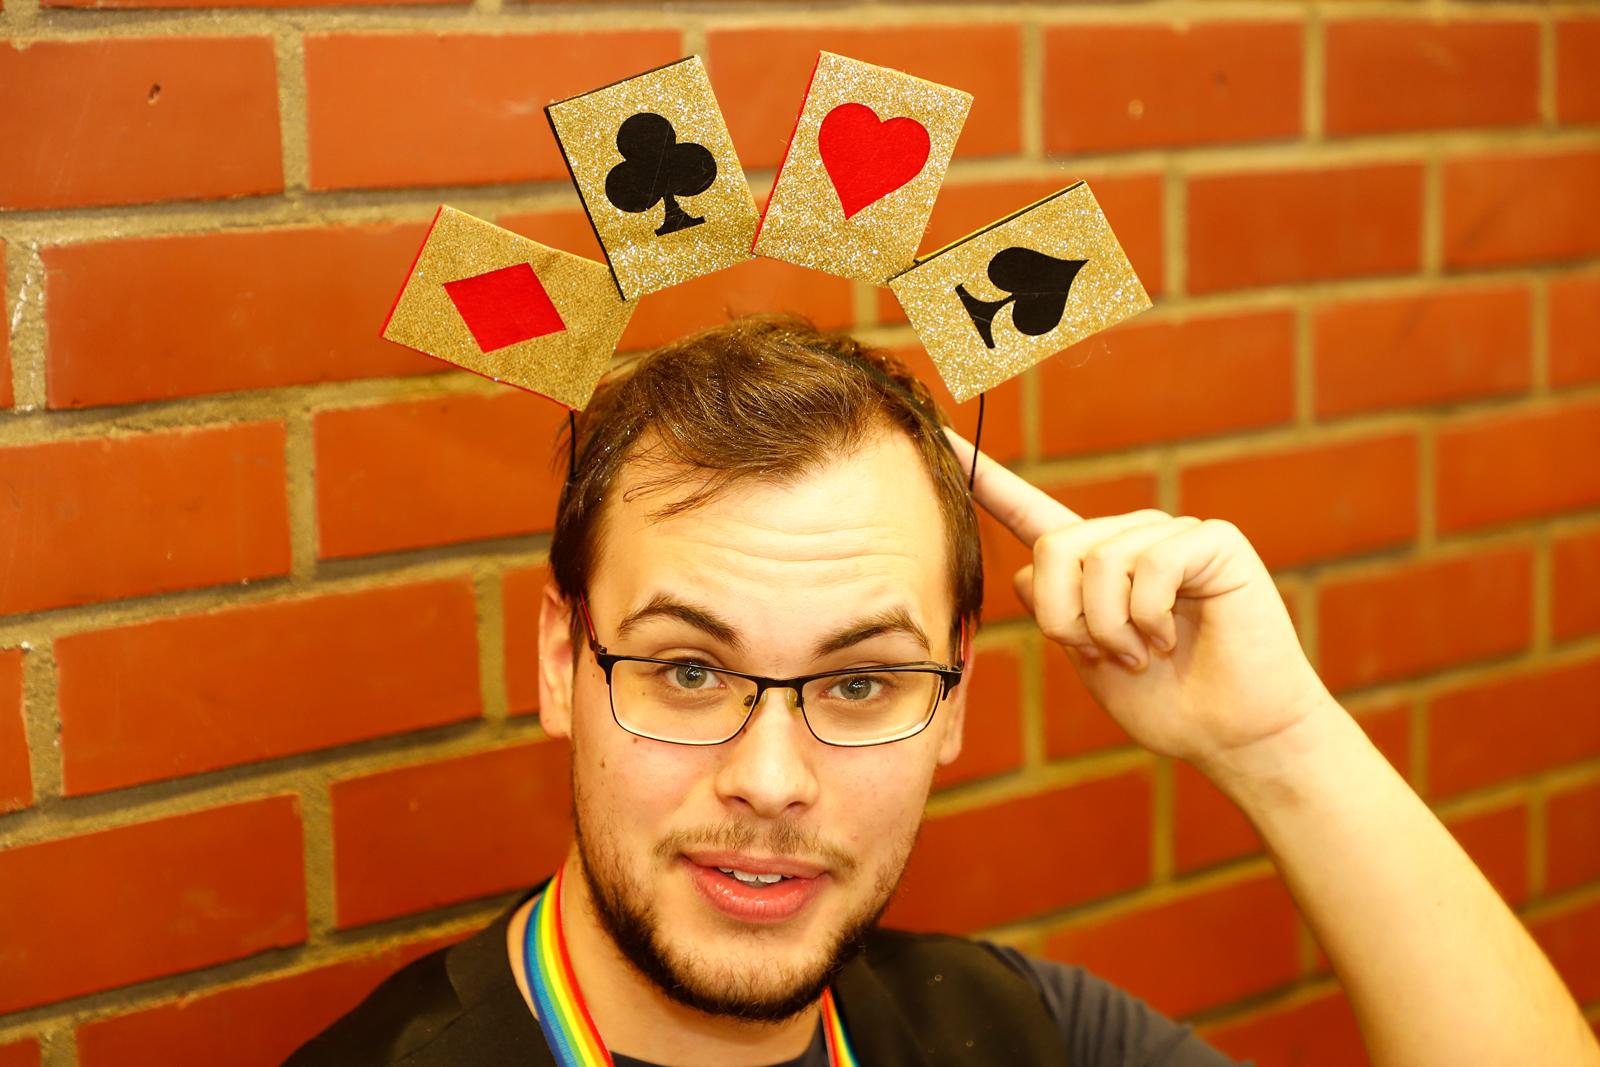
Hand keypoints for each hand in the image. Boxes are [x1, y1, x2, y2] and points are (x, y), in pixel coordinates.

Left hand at [950, 431, 1332, 770]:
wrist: (1233, 734)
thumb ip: (1055, 614)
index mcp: (1092, 562)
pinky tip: (1173, 638)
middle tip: (1105, 654)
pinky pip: (1152, 564)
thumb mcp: (1090, 660)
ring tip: (1145, 653)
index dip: (985, 477)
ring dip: (1113, 627)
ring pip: (1099, 560)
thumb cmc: (1167, 703)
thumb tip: (1026, 572)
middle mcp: (1128, 537)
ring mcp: (1171, 535)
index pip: (1028, 510)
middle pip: (1053, 548)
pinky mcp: (1213, 542)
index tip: (938, 435)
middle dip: (1067, 619)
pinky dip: (1152, 615)